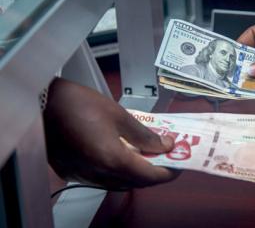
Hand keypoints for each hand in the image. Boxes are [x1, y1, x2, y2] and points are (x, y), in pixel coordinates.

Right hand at [43, 78, 179, 187]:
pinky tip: (123, 157)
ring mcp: (83, 175)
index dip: (168, 172)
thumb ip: (144, 134)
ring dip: (137, 174)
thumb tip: (164, 144)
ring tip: (149, 156)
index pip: (150, 176)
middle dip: (155, 172)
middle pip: (136, 182)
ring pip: (119, 183)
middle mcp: (98, 172)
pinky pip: (102, 179)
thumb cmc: (76, 104)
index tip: (179, 164)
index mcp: (112, 159)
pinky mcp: (73, 172)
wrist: (42, 103)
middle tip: (167, 158)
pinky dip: (118, 172)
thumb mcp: (119, 115)